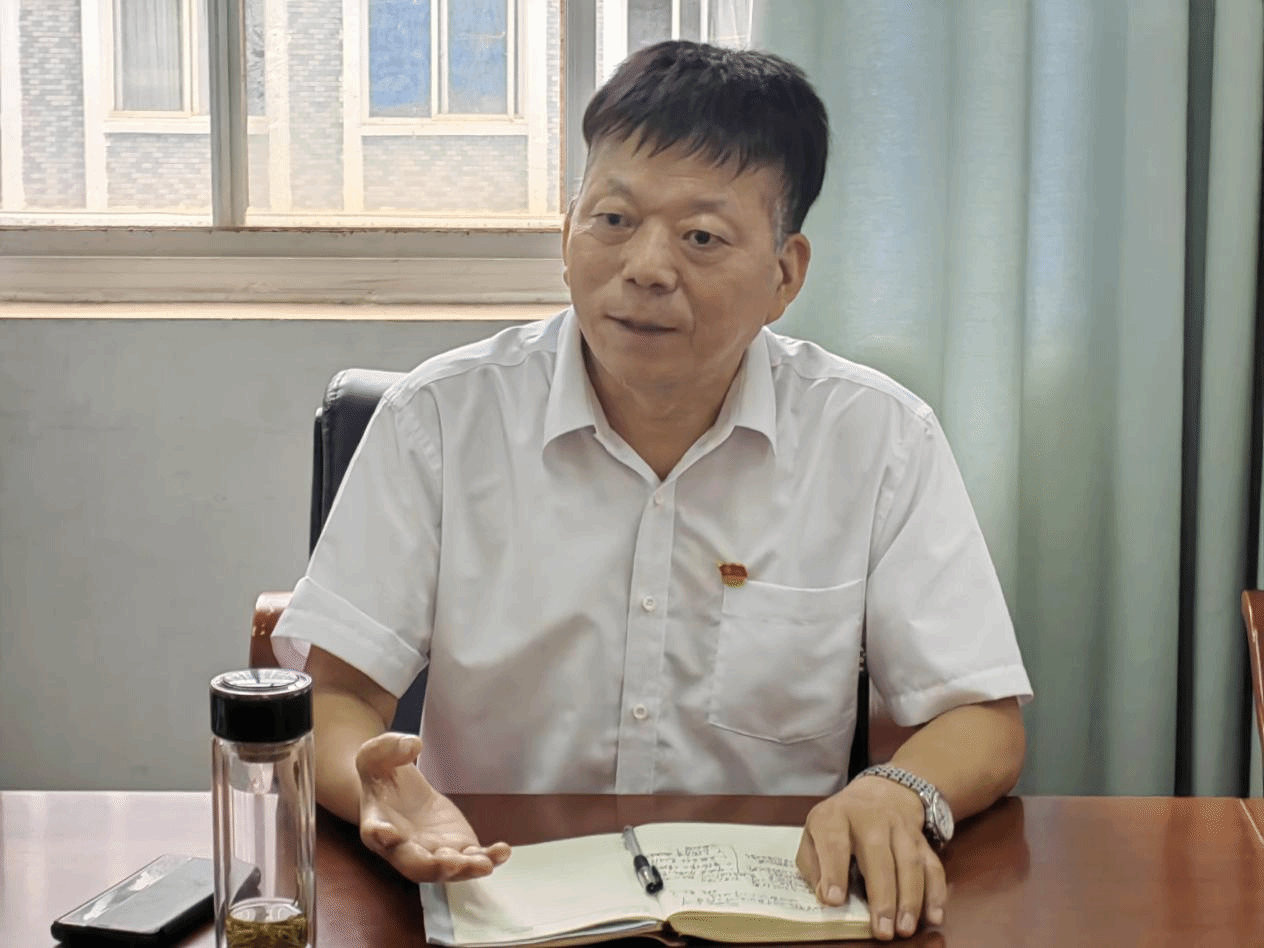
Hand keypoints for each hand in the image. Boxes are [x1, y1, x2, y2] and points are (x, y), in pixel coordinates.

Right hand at [355, 732, 510, 881]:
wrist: (398, 792)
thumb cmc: (382, 776)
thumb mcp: (376, 755)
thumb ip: (389, 748)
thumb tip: (413, 745)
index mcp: (377, 824)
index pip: (377, 834)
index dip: (382, 836)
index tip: (389, 834)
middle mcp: (403, 847)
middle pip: (416, 864)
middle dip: (435, 866)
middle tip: (452, 863)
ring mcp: (432, 850)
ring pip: (447, 868)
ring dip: (466, 869)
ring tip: (485, 863)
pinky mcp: (455, 845)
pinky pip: (471, 857)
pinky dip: (488, 858)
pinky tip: (502, 852)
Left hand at [796, 776, 946, 940]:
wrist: (880, 792)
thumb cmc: (840, 823)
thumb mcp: (814, 833)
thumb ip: (814, 865)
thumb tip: (826, 896)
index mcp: (836, 817)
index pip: (834, 843)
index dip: (834, 872)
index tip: (834, 901)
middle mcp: (870, 819)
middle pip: (878, 856)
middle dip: (882, 896)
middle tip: (882, 930)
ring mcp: (900, 829)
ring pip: (909, 862)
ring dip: (910, 898)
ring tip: (905, 928)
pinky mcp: (922, 841)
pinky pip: (933, 866)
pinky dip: (936, 892)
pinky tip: (934, 916)